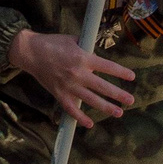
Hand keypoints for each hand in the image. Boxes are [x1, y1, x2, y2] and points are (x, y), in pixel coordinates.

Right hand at [8, 29, 134, 128]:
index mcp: (83, 58)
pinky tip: (90, 123)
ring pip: (90, 100)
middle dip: (118, 94)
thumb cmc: (53, 43)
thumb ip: (88, 48)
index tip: (132, 77)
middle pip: (102, 87)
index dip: (121, 72)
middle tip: (131, 100)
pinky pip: (71, 109)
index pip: (107, 67)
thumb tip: (100, 54)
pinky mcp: (59, 94)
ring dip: (106, 107)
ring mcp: (68, 86)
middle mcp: (78, 74)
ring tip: (119, 112)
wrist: (31, 52)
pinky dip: (80, 118)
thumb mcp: (74, 39)